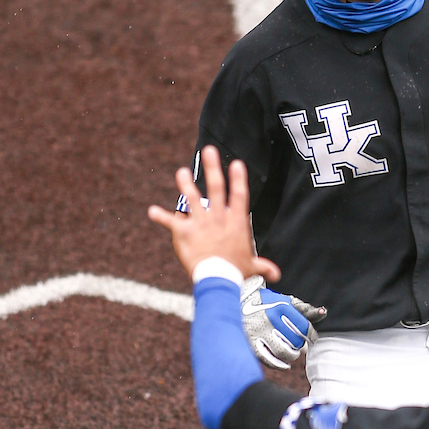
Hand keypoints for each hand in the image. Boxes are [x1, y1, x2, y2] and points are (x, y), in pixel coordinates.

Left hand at [148, 146, 280, 283]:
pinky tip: (151, 211)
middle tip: (208, 150)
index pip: (239, 195)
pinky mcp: (184, 231)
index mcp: (236, 223)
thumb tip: (276, 274)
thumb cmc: (235, 271)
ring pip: (191, 197)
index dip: (239, 178)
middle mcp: (218, 218)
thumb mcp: (251, 267)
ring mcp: (200, 223)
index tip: (237, 163)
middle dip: (212, 167)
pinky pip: (170, 222)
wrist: (218, 277)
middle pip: (216, 187)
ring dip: (185, 183)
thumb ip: (263, 266)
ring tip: (181, 172)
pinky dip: (160, 217)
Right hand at [240, 276, 325, 369]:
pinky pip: (267, 359)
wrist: (240, 301)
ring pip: (283, 351)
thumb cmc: (270, 303)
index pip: (303, 326)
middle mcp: (269, 318)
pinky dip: (279, 365)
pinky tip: (285, 366)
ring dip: (292, 355)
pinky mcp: (249, 342)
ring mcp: (258, 331)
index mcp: (281, 307)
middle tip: (299, 344)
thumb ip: (306, 309)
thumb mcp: (288, 302)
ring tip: (292, 354)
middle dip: (300, 344)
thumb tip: (324, 313)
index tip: (312, 337)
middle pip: (294, 340)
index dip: (311, 334)